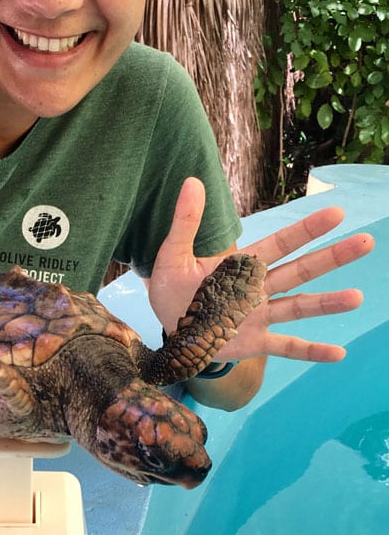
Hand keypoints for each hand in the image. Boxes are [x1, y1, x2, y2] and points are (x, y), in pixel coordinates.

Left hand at [149, 177, 373, 363]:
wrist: (169, 328)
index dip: (305, 230)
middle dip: (330, 258)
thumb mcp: (173, 255)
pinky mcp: (254, 342)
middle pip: (299, 270)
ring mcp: (259, 316)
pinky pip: (286, 347)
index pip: (279, 244)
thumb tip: (192, 181)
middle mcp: (257, 289)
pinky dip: (310, 350)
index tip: (336, 213)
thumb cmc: (171, 288)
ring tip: (356, 297)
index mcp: (241, 266)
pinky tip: (338, 353)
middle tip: (365, 242)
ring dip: (325, 303)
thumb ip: (186, 222)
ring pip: (297, 306)